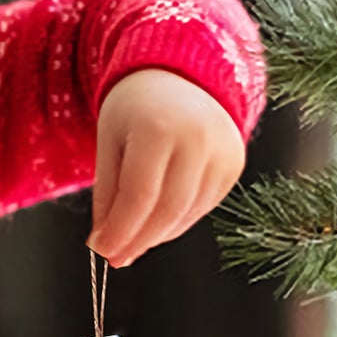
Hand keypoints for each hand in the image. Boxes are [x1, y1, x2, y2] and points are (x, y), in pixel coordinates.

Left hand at [89, 69, 245, 266]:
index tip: (102, 251)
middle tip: (115, 257)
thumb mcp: (109, 144)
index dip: (120, 230)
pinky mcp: (234, 165)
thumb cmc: (135, 111)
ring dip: (156, 235)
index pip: (139, 196)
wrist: (179, 79)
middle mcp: (198, 139)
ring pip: (186, 214)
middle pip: (166, 210)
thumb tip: (104, 245)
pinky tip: (157, 221)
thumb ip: (107, 195)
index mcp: (159, 128)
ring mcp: (222, 152)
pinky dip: (176, 222)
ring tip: (132, 239)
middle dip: (138, 240)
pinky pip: (202, 207)